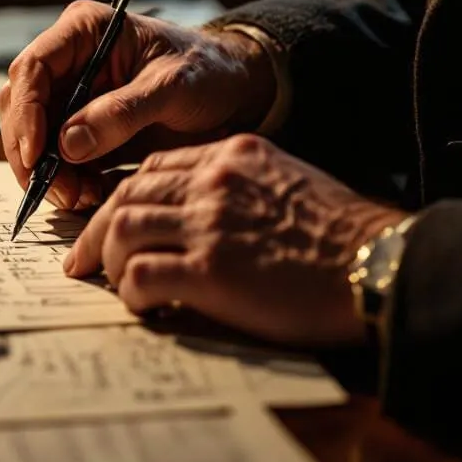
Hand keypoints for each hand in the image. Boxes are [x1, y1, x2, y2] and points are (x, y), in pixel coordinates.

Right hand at [0, 0, 276, 209]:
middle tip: (57, 189)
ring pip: (33, 135)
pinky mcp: (83, 126)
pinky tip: (88, 195)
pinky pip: (57, 157)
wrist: (234, 89)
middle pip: (21, 105)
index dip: (27, 111)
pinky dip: (65, 179)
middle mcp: (69, 61)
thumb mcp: (173, 87)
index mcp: (85, 31)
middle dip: (32, 151)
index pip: (34, 66)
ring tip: (78, 196)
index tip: (37, 153)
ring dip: (46, 171)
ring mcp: (73, 94)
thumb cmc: (208, 71)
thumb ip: (123, 112)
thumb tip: (68, 143)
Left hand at [63, 134, 404, 346]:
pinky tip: (141, 305)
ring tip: (106, 282)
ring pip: (124, 228)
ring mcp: (209, 224)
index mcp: (232, 156)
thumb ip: (240, 187)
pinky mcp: (211, 271)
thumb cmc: (342, 234)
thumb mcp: (289, 181)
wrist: (380, 264)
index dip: (125, 195)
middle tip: (82, 258)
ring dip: (107, 258)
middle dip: (98, 228)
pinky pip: (141, 276)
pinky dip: (130, 292)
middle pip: (128, 194)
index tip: (112, 220)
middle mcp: (214, 181)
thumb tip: (198, 214)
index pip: (155, 167)